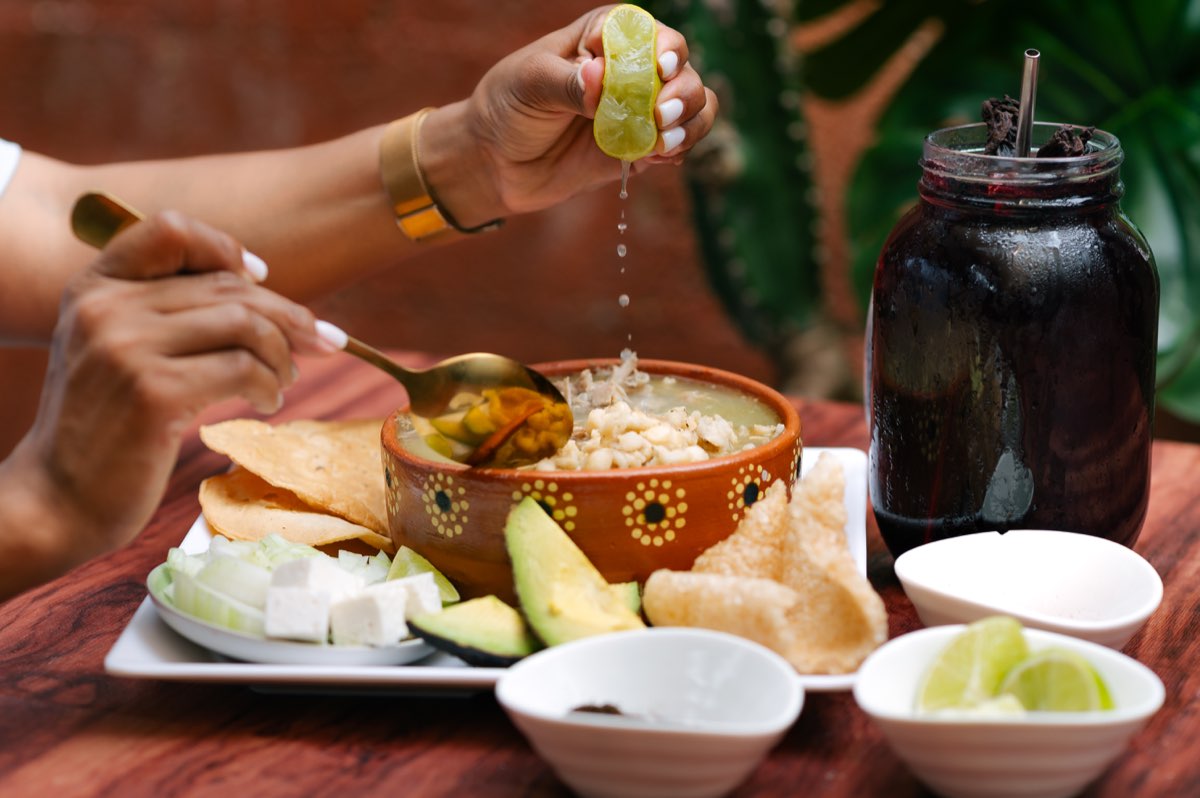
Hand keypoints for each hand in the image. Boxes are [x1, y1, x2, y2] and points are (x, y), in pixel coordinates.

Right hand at [9, 212, 333, 574]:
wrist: (58, 498)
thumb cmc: (103, 428)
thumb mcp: (117, 351)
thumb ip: (167, 313)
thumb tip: (263, 287)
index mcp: (94, 287)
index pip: (169, 230)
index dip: (226, 249)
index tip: (263, 279)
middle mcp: (106, 307)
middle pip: (226, 284)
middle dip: (287, 314)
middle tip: (322, 341)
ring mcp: (126, 348)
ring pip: (243, 323)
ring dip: (282, 354)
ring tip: (285, 381)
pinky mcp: (154, 392)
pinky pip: (242, 369)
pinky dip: (270, 385)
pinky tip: (268, 403)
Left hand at [422, 5, 717, 225]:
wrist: (497, 162)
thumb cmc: (509, 107)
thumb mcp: (531, 85)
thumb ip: (568, 83)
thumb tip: (601, 79)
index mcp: (606, 37)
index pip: (653, 34)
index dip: (668, 49)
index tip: (661, 70)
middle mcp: (633, 69)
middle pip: (684, 71)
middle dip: (683, 92)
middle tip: (661, 117)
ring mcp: (641, 109)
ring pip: (695, 106)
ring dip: (690, 123)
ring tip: (664, 143)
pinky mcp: (643, 147)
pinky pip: (680, 144)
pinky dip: (680, 149)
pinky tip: (659, 156)